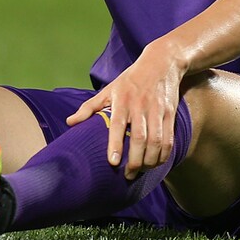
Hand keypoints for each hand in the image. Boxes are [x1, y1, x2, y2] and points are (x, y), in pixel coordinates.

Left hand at [66, 43, 183, 179]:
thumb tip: (69, 123)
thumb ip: (89, 107)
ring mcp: (157, 111)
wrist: (161, 63)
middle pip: (140, 138)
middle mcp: (140, 106)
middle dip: (135, 160)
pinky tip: (155, 164)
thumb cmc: (130, 80)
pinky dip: (163, 155)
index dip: (115, 144)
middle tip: (127, 175)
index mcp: (122, 100)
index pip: (118, 124)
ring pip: (156, 142)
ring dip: (149, 161)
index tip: (113, 163)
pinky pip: (169, 140)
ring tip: (140, 172)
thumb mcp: (108, 89)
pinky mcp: (170, 115)